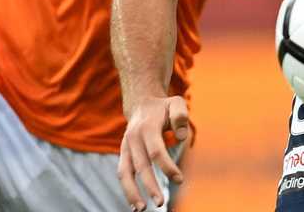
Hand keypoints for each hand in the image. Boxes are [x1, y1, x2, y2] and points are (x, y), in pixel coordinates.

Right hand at [118, 95, 188, 211]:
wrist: (141, 103)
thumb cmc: (163, 107)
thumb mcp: (176, 102)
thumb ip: (180, 115)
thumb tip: (181, 137)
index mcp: (147, 127)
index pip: (156, 151)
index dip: (167, 167)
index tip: (180, 180)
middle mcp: (133, 137)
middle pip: (141, 165)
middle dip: (150, 185)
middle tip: (160, 203)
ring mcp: (125, 146)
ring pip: (125, 172)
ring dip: (131, 192)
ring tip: (142, 209)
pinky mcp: (123, 153)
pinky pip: (122, 173)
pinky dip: (126, 189)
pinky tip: (135, 205)